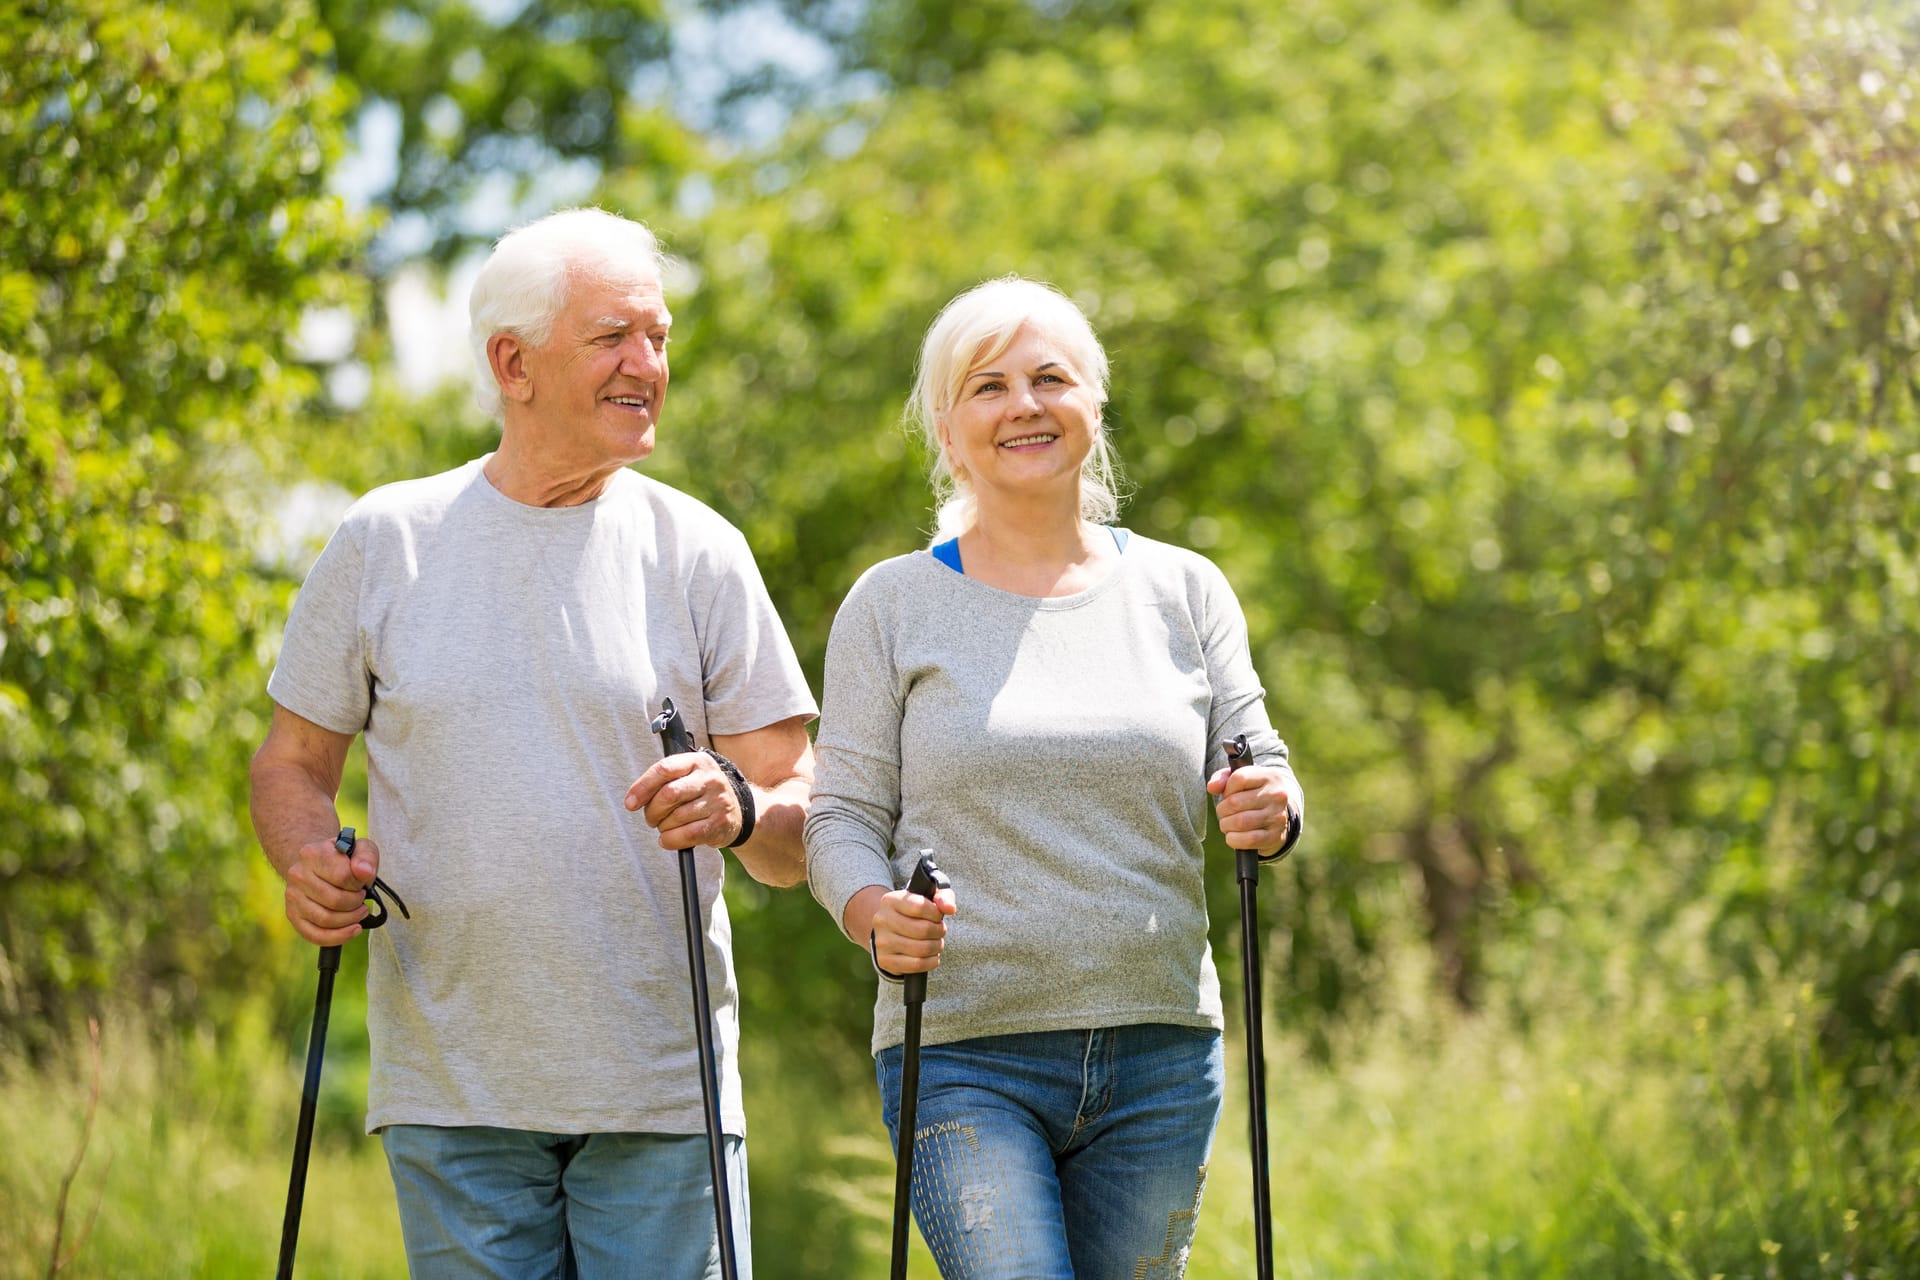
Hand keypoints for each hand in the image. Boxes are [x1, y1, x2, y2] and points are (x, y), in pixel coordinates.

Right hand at [283, 832, 378, 945]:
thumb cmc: (342, 858)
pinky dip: (337, 937)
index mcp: (313, 854)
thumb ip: (366, 857)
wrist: (317, 864)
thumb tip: (365, 872)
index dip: (359, 884)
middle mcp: (298, 875)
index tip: (362, 883)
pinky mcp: (293, 915)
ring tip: (359, 912)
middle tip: (362, 899)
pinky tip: (352, 930)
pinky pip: (314, 935)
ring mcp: (293, 897)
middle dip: (356, 903)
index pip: (343, 876)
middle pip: (335, 901)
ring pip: (326, 920)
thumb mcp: (360, 848)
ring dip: (350, 920)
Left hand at [627, 752, 743, 850]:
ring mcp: (718, 800)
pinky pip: (687, 835)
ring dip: (663, 827)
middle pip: (669, 794)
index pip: (664, 769)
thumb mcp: (688, 777)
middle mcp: (710, 778)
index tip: (630, 803)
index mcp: (697, 761)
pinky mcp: (720, 822)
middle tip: (651, 818)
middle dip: (652, 811)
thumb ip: (663, 781)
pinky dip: (671, 840)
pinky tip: (668, 839)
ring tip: (665, 827)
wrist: (739, 810)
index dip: (643, 787)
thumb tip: (633, 799)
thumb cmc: (701, 793)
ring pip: (676, 817)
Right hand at [849, 882, 958, 976]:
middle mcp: (882, 920)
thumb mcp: (929, 897)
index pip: (920, 906)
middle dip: (939, 931)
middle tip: (940, 931)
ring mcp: (882, 942)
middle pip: (923, 930)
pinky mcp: (885, 960)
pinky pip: (916, 965)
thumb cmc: (914, 912)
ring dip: (937, 947)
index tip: (938, 916)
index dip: (935, 913)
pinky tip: (932, 956)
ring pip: (922, 949)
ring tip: (937, 942)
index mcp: (890, 901)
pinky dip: (931, 962)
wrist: (891, 931)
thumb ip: (943, 897)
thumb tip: (950, 908)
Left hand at [1206, 764, 1299, 857]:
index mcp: (1270, 776)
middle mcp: (1277, 795)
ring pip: (1240, 822)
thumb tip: (1212, 787)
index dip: (1227, 789)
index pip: (1239, 779)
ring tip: (1227, 824)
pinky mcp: (1276, 836)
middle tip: (1223, 813)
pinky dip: (1234, 839)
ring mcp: (1278, 816)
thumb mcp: (1240, 780)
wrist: (1276, 817)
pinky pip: (1249, 839)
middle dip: (1222, 810)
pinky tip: (1232, 836)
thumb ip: (1222, 778)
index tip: (1228, 794)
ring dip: (1226, 825)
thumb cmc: (1252, 794)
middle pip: (1235, 802)